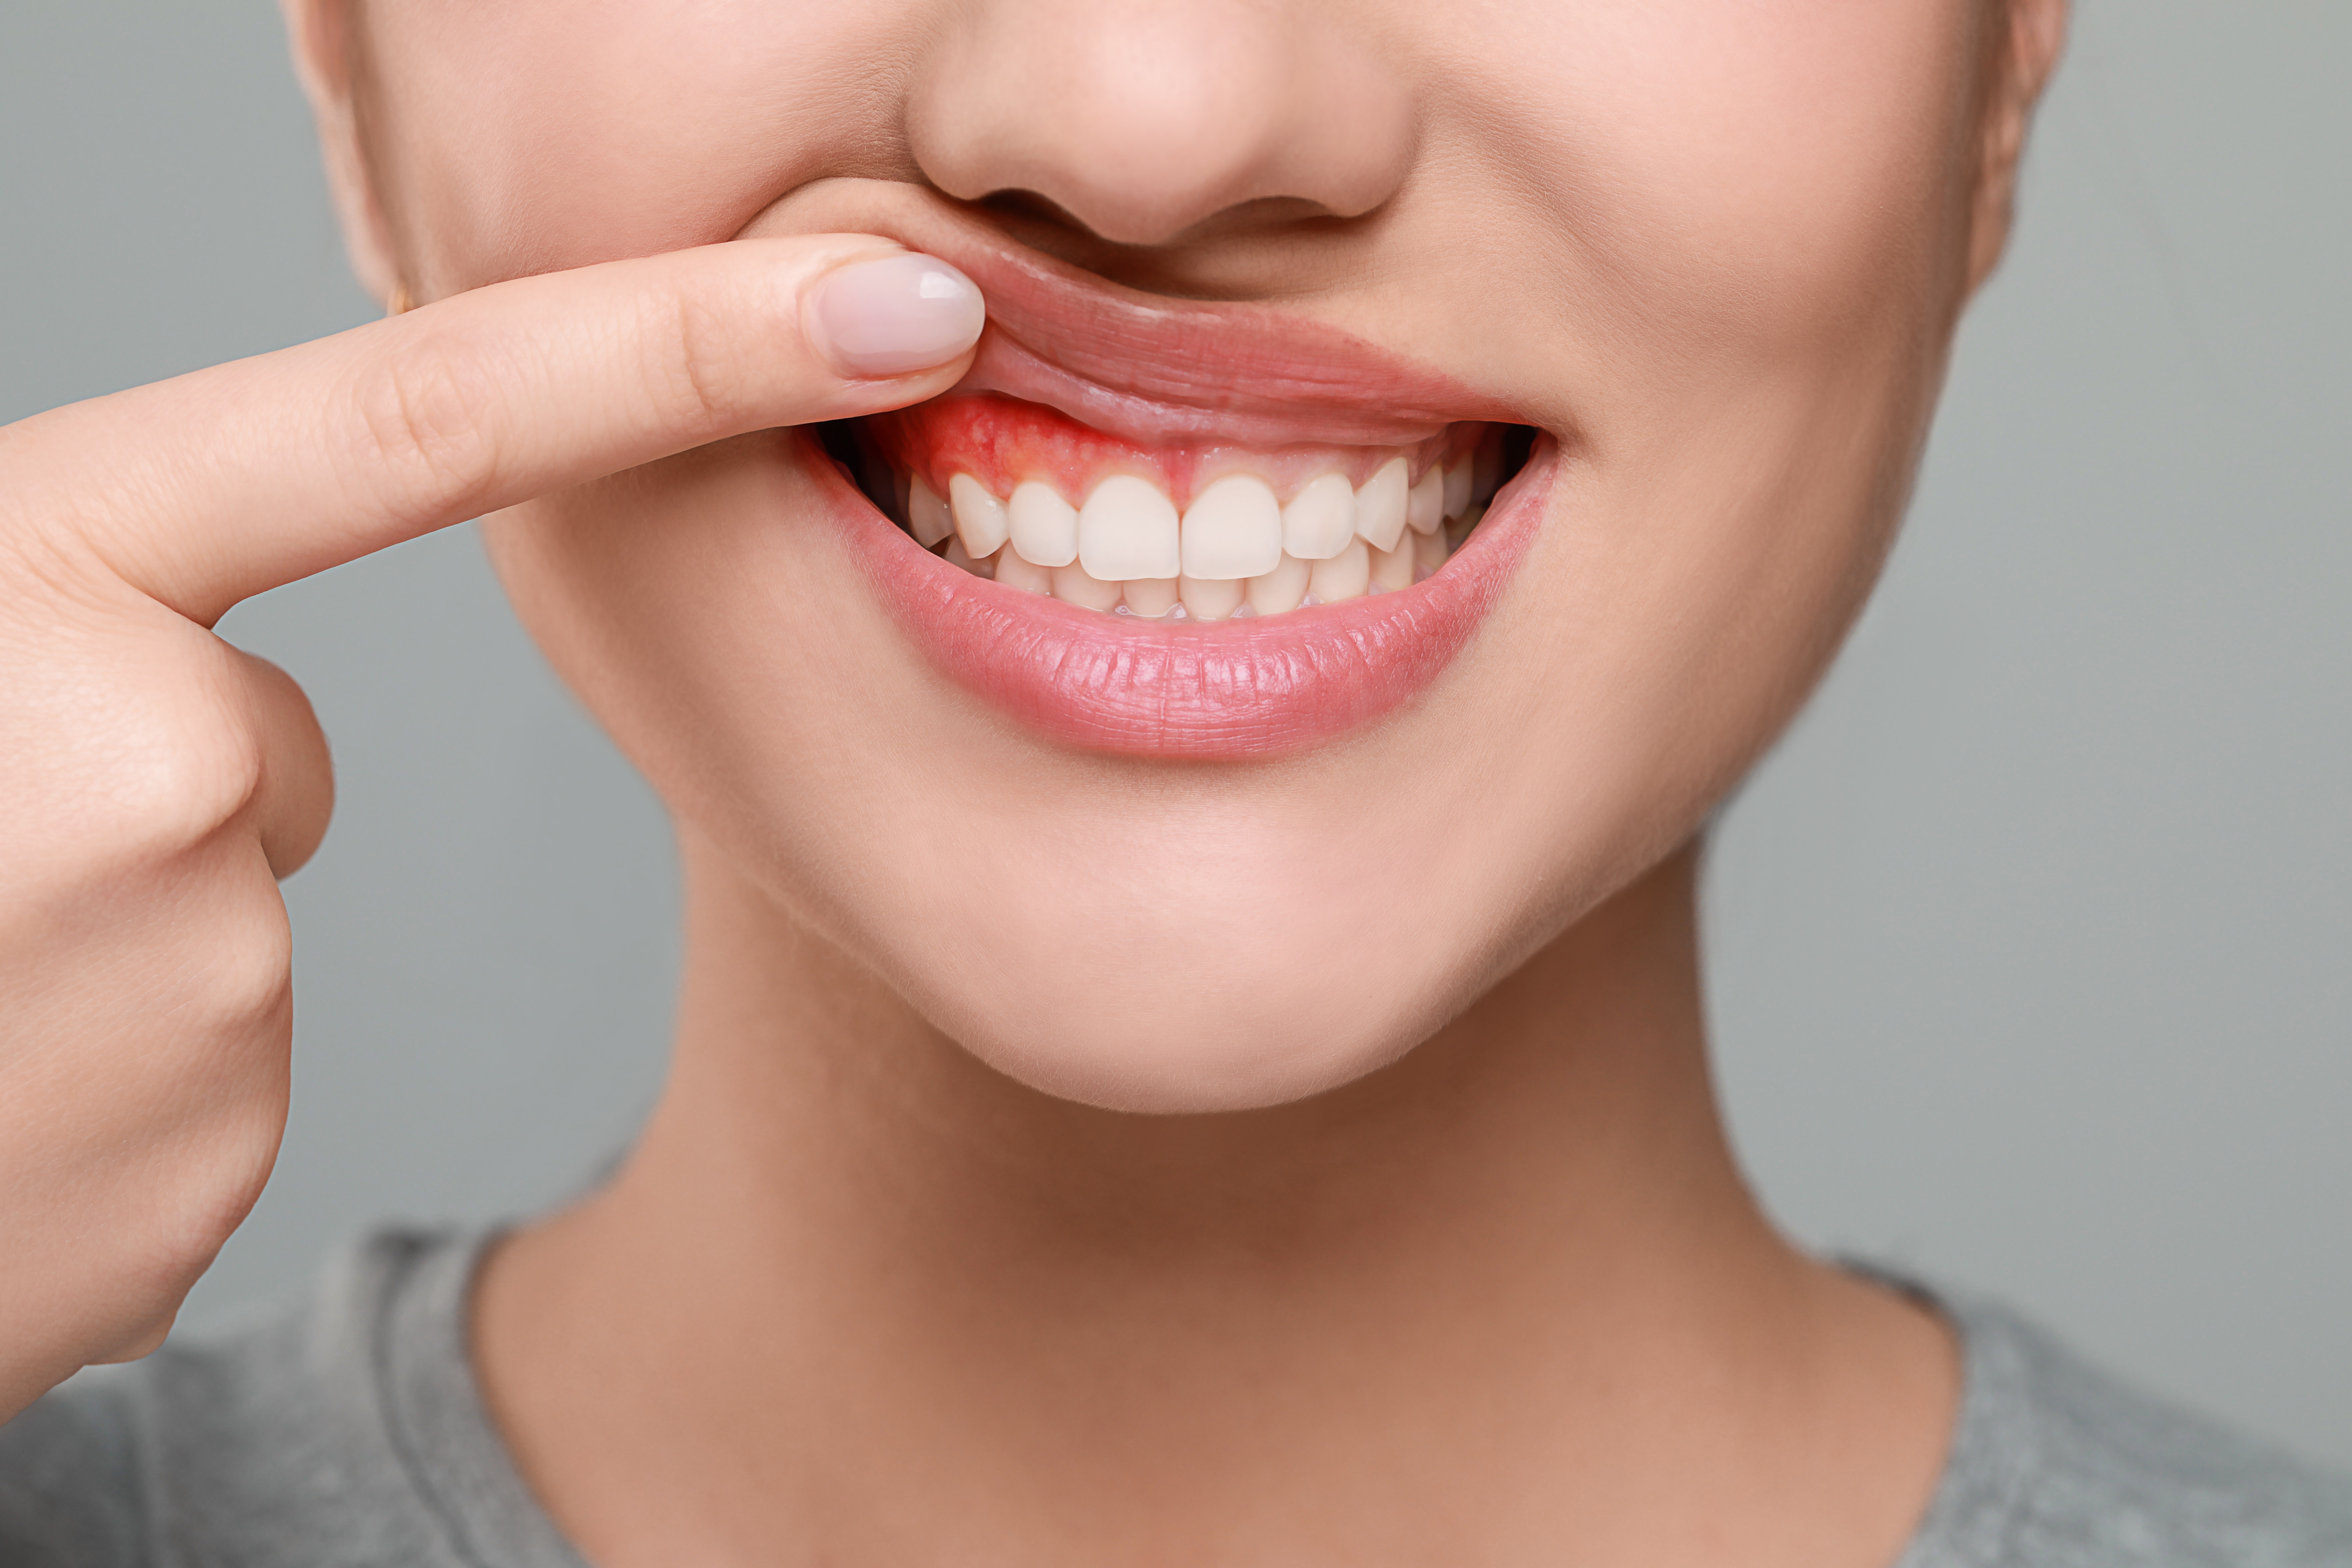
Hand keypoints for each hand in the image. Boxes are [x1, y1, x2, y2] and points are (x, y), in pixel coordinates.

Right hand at [0, 236, 981, 1419]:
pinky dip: (88, 1097)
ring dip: (89, 955)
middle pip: (262, 750)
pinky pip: (200, 1079)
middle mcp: (146, 771)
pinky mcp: (197, 1177)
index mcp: (35, 589)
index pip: (429, 417)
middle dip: (141, 790)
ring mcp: (190, 994)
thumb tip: (169, 656)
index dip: (685, 338)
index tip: (897, 300)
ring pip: (223, 918)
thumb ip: (44, 596)